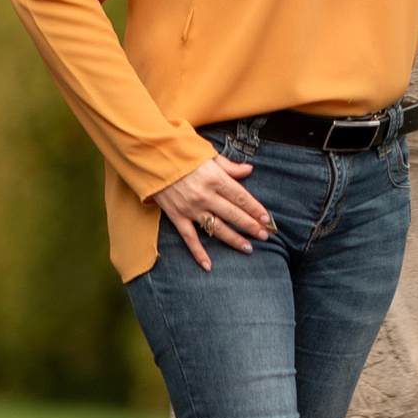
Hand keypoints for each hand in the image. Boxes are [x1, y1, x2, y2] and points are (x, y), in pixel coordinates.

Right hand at [152, 153, 272, 270]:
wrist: (150, 156)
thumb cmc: (181, 152)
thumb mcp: (208, 154)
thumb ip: (229, 166)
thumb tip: (249, 170)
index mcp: (215, 178)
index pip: (241, 197)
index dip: (256, 209)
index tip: (267, 219)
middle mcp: (205, 195)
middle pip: (233, 215)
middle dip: (251, 226)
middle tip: (265, 235)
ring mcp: (190, 208)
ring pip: (217, 228)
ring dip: (234, 239)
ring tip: (248, 248)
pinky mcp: (176, 216)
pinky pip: (190, 238)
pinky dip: (198, 253)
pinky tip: (208, 265)